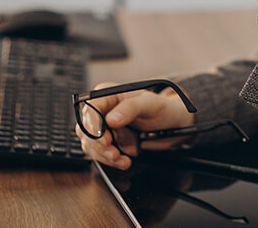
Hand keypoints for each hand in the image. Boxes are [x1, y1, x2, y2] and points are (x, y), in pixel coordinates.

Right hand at [75, 82, 194, 169]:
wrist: (172, 124)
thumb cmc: (162, 108)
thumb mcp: (150, 104)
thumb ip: (130, 108)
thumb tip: (111, 119)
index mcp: (108, 95)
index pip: (90, 109)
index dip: (93, 125)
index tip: (105, 138)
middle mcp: (102, 110)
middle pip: (86, 129)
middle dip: (98, 144)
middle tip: (114, 153)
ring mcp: (104, 128)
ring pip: (90, 144)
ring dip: (104, 155)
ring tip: (121, 159)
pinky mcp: (108, 142)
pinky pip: (100, 154)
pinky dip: (110, 161)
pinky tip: (124, 161)